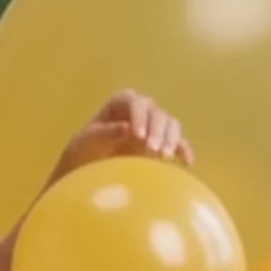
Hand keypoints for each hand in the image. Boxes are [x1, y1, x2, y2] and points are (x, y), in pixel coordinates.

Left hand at [53, 89, 193, 178]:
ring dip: (171, 139)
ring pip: (171, 125)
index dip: (139, 117)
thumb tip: (127, 127)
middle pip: (156, 113)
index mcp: (121, 102)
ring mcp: (153, 126)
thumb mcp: (88, 141)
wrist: (88, 168)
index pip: (135, 102)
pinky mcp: (162, 144)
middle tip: (151, 150)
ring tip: (163, 157)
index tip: (137, 136)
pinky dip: (184, 150)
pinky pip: (179, 143)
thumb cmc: (84, 149)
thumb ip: (106, 133)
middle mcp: (141, 110)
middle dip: (156, 130)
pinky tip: (186, 162)